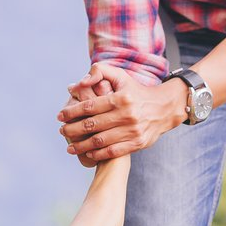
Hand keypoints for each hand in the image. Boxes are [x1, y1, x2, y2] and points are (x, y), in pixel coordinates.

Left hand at [57, 63, 187, 161]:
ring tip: (69, 146)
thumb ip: (100, 71)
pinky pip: (112, 151)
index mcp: (120, 98)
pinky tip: (87, 153)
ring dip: (81, 145)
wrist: (164, 108)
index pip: (89, 106)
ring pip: (100, 141)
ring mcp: (132, 130)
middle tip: (62, 131)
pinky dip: (97, 154)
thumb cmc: (136, 91)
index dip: (72, 112)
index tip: (60, 116)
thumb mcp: (121, 76)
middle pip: (92, 125)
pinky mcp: (138, 143)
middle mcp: (127, 114)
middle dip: (72, 129)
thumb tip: (80, 83)